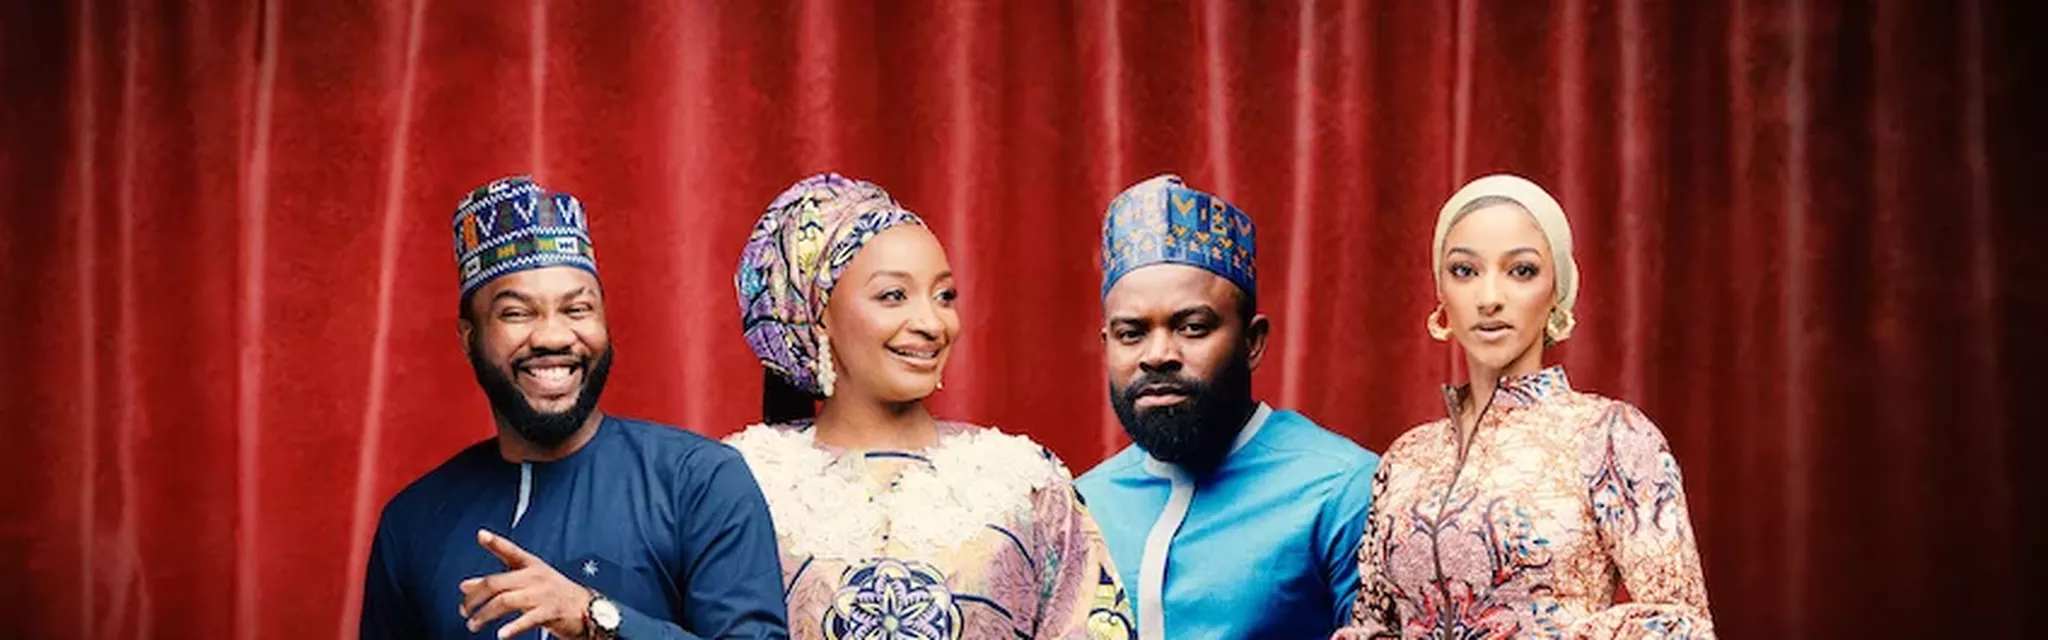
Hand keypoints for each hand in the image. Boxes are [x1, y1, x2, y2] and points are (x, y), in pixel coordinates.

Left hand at [457, 529, 593, 638]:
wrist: (587, 609)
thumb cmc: (553, 593)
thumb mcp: (526, 583)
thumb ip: (497, 583)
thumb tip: (465, 586)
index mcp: (531, 565)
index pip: (511, 551)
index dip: (496, 542)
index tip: (481, 535)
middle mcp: (536, 576)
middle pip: (497, 582)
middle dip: (475, 598)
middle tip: (464, 610)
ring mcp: (543, 594)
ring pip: (505, 601)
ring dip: (485, 615)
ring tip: (473, 624)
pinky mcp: (551, 612)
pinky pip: (528, 619)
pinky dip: (512, 628)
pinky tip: (501, 634)